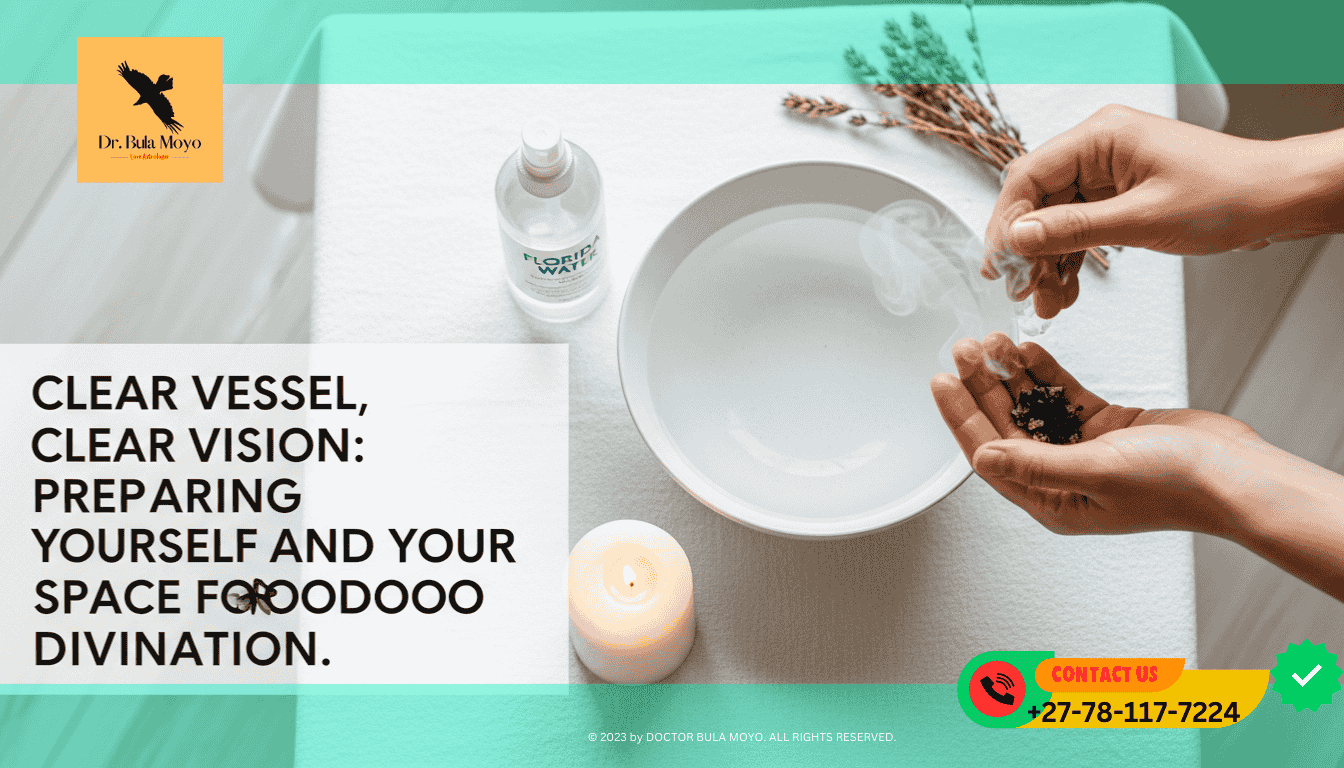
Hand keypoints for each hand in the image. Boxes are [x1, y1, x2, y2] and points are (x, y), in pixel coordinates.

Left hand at [929, 333, 1261, 536]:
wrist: (1235, 473)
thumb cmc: (1175, 485)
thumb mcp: (1095, 470)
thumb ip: (1034, 463)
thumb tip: (982, 458)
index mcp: (1052, 502)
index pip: (989, 455)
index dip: (960, 417)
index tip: (939, 382)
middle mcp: (1062, 478)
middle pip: (1005, 426)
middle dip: (982, 387)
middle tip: (963, 349)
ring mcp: (1083, 450)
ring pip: (1033, 406)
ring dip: (1011, 376)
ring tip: (989, 342)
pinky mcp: (1106, 427)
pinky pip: (1064, 395)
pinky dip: (1046, 372)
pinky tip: (1026, 351)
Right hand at [981, 105, 1343, 318]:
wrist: (1278, 199)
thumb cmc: (1228, 195)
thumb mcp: (1142, 219)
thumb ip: (1073, 228)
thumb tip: (1018, 236)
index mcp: (1101, 136)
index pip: (1028, 177)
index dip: (1006, 223)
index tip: (999, 264)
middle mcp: (1100, 149)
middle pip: (1038, 201)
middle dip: (1027, 251)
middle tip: (1021, 290)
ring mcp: (1109, 173)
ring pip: (1056, 220)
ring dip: (1048, 263)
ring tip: (1047, 302)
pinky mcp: (1120, 195)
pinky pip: (1080, 228)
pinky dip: (1070, 261)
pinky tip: (1066, 291)